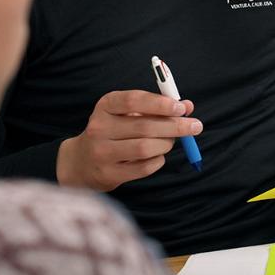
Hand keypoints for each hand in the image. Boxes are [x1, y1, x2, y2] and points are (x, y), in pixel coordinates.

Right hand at [56, 89, 201, 191]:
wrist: (80, 162)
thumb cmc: (113, 131)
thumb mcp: (128, 113)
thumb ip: (157, 107)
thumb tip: (188, 106)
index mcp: (105, 106)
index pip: (133, 100)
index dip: (160, 104)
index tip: (182, 107)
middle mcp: (99, 127)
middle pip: (144, 126)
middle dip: (175, 126)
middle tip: (194, 126)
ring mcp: (101, 152)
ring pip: (145, 148)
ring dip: (166, 144)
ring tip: (171, 141)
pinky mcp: (108, 173)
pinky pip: (143, 167)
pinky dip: (158, 160)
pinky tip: (158, 155)